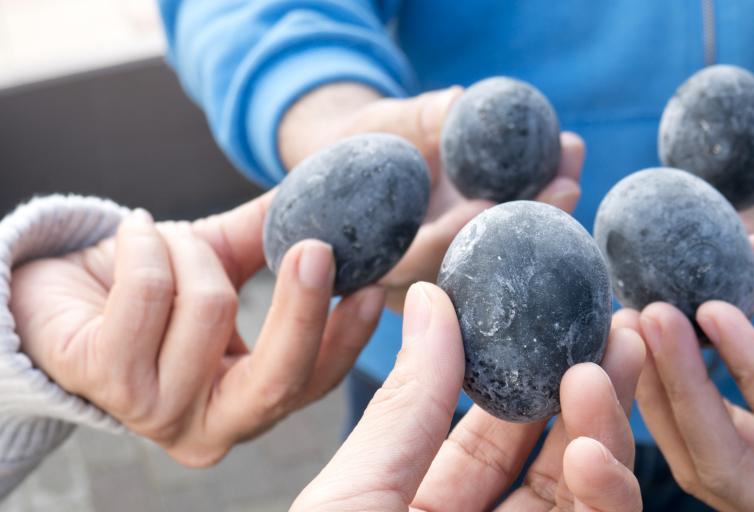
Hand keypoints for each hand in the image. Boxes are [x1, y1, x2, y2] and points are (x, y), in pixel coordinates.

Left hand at [10, 195, 385, 465]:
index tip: (371, 282)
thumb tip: (333, 196)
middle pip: (277, 379)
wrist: (59, 294)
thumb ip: (276, 239)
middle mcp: (207, 426)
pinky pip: (150, 290)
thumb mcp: (225, 265)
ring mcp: (153, 411)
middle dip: (300, 307)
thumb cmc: (149, 287)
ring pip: (209, 309)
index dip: (346, 337)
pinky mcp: (104, 380)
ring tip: (167, 238)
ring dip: (189, 250)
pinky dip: (148, 243)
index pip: (313, 383)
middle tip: (313, 247)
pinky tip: (137, 232)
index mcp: (247, 406)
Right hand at [278, 83, 584, 310]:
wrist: (370, 165)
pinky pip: (521, 239)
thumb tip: (453, 103)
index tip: (489, 205)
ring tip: (573, 160)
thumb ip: (413, 121)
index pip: (417, 259)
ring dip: (550, 212)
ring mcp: (459, 272)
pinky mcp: (486, 257)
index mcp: (383, 259)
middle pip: (482, 269)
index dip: (454, 235)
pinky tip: (569, 156)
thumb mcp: (379, 127)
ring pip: (510, 257)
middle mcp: (425, 279)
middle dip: (528, 231)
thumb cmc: (365, 144)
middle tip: (567, 186)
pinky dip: (546, 198)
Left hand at [291, 283, 644, 510]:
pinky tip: (590, 447)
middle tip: (615, 320)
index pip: (482, 434)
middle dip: (585, 383)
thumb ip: (405, 407)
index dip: (520, 370)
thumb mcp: (353, 495)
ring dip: (605, 423)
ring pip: (584, 486)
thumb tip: (429, 296)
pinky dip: (607, 490)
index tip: (548, 306)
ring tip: (612, 357)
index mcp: (416, 509)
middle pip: (547, 453)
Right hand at [633, 235, 753, 511]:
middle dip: (655, 388)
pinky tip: (720, 319)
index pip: (711, 441)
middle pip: (700, 458)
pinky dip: (750, 375)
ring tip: (654, 312)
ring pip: (725, 463)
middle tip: (625, 315)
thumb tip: (747, 249)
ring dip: (682, 383)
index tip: (634, 320)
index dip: (665, 386)